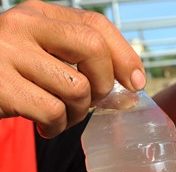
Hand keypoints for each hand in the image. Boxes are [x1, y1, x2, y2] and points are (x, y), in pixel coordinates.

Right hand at [0, 0, 143, 137]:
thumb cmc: (8, 76)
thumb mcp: (39, 53)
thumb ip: (75, 56)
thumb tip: (132, 84)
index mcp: (36, 12)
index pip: (95, 25)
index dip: (125, 55)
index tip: (136, 83)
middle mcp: (21, 24)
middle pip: (93, 50)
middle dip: (104, 84)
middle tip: (91, 102)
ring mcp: (6, 53)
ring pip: (77, 87)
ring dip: (77, 113)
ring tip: (59, 116)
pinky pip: (53, 112)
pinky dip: (56, 128)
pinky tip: (43, 127)